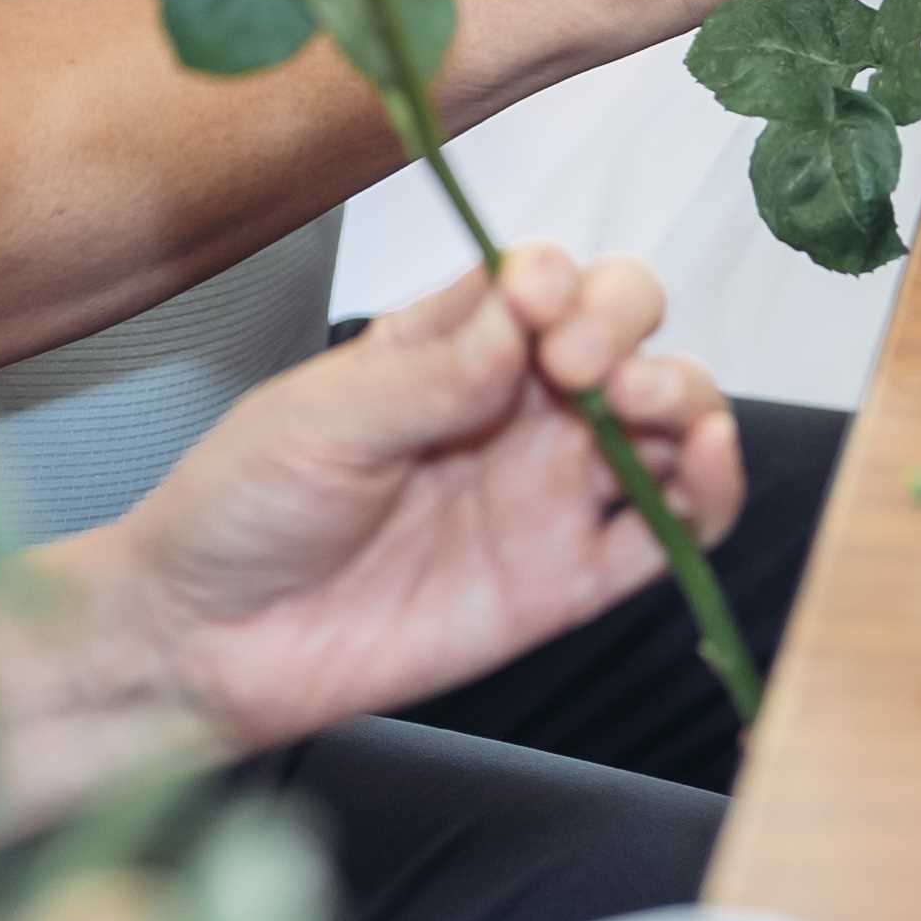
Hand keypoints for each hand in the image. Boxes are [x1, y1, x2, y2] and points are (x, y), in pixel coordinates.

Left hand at [91, 249, 741, 753]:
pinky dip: (712, 494)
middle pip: (623, 332)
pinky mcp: (565, 582)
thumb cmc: (243, 506)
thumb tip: (526, 313)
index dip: (560, 280)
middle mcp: (513, 407)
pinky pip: (667, 536)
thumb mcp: (321, 416)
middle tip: (579, 368)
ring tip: (643, 405)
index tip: (535, 306)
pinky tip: (707, 464)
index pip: (546, 278)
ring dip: (684, 395)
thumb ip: (434, 372)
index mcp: (450, 344)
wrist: (208, 643)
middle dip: (625, 326)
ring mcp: (547, 494)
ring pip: (666, 422)